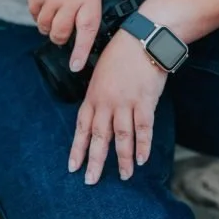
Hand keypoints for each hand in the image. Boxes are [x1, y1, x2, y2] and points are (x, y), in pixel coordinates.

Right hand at [19, 0, 132, 70]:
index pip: (88, 29)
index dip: (82, 50)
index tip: (76, 66)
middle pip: (62, 34)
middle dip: (62, 40)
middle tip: (66, 36)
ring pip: (46, 28)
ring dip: (50, 29)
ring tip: (57, 18)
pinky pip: (35, 16)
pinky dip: (39, 16)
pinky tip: (47, 4)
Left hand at [68, 28, 167, 184]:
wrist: (141, 38)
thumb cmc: (121, 52)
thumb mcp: (101, 72)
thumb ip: (99, 94)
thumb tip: (97, 112)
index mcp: (94, 95)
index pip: (82, 127)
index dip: (78, 148)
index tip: (74, 167)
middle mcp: (107, 102)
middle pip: (99, 137)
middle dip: (95, 161)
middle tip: (92, 181)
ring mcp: (125, 102)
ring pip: (122, 137)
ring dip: (124, 158)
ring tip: (126, 175)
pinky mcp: (144, 101)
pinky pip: (143, 128)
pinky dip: (143, 145)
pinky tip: (143, 159)